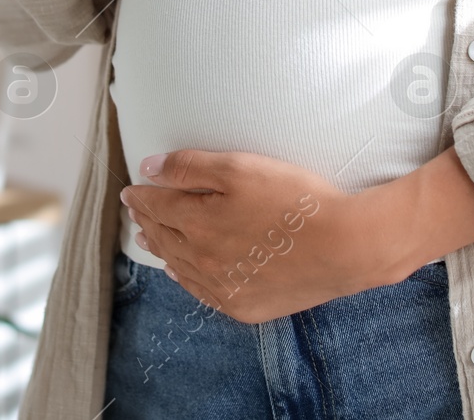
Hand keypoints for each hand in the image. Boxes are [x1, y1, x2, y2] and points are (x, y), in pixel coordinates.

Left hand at [120, 150, 397, 323]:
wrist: (344, 247)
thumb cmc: (294, 199)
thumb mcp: (240, 167)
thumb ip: (189, 167)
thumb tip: (148, 169)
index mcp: (197, 222)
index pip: (158, 206)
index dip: (141, 196)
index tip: (130, 191)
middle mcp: (202, 259)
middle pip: (164, 236)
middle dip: (147, 220)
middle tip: (136, 211)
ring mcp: (223, 287)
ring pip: (178, 265)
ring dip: (161, 248)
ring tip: (148, 238)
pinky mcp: (244, 305)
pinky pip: (202, 291)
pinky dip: (185, 278)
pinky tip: (180, 271)